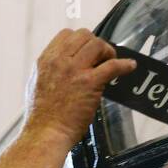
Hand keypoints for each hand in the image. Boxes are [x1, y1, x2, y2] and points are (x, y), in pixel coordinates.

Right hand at [22, 29, 136, 147]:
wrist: (46, 133)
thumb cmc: (42, 117)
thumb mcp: (38, 83)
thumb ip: (51, 70)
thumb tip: (66, 66)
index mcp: (46, 60)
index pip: (66, 34)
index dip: (80, 41)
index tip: (87, 51)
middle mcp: (59, 61)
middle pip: (84, 35)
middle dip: (96, 44)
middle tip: (101, 58)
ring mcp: (74, 70)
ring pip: (97, 44)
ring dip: (107, 52)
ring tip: (110, 64)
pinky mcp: (89, 83)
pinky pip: (112, 66)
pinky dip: (124, 65)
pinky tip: (130, 67)